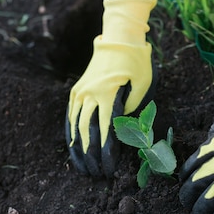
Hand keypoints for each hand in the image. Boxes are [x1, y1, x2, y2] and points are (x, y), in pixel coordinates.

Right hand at [66, 0, 156, 176]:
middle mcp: (90, 94)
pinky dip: (71, 134)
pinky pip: (70, 117)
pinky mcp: (77, 91)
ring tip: (84, 168)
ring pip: (75, 126)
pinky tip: (73, 148)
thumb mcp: (143, 85)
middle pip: (87, 132)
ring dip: (79, 149)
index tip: (109, 168)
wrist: (118, 38)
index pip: (105, 131)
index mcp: (108, 93)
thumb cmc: (137, 62)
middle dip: (91, 156)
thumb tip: (124, 131)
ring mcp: (80, 92)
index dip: (106, 153)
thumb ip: (134, 108)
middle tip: (97, 174)